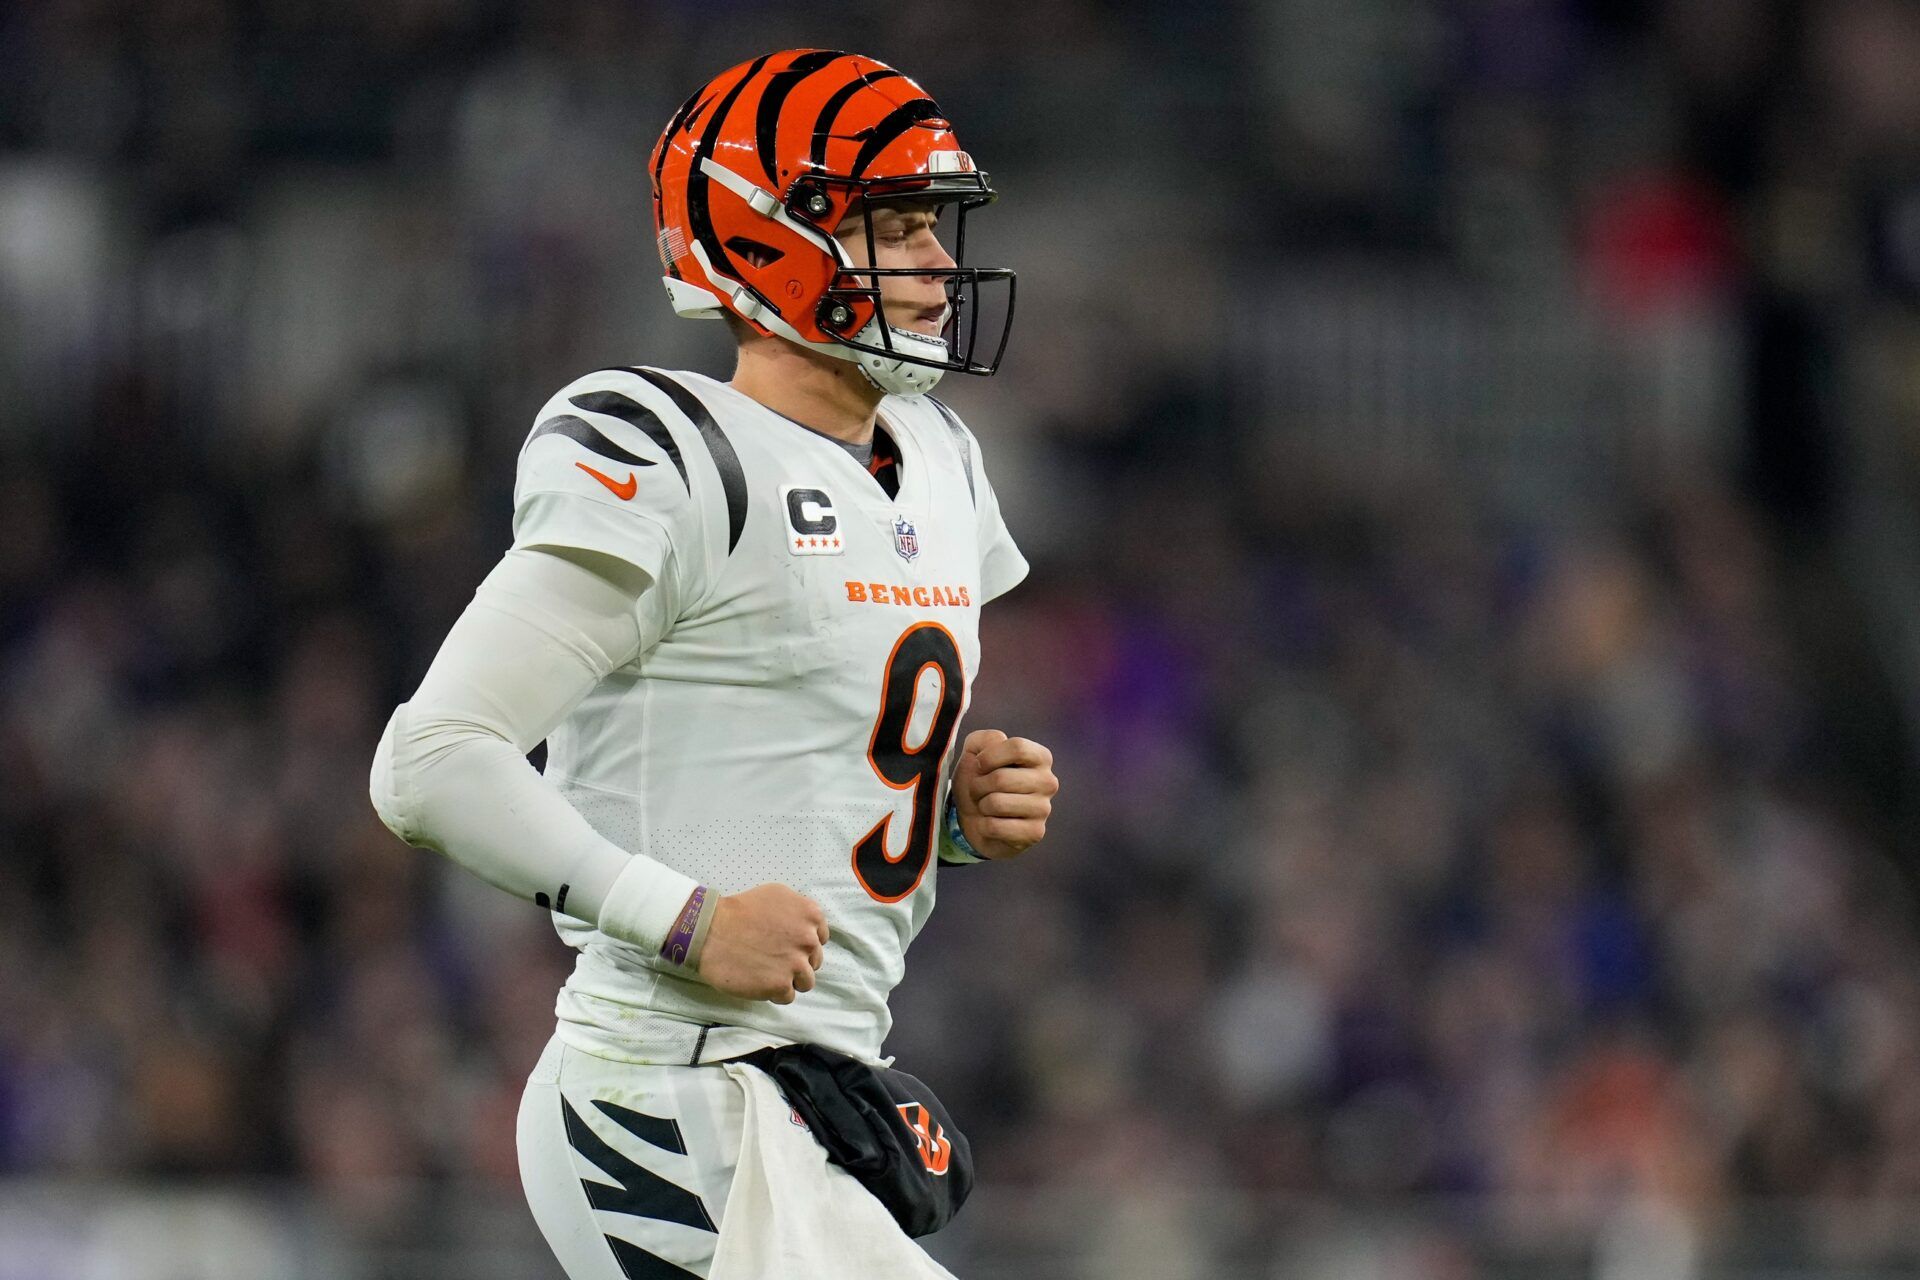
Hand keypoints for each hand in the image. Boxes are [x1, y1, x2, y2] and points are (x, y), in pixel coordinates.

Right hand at [696, 883, 828, 1003]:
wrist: (710, 931)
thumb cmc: (739, 911)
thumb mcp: (776, 894)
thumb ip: (798, 909)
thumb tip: (807, 927)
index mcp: (810, 915)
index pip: (820, 938)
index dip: (802, 944)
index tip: (786, 945)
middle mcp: (808, 939)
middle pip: (813, 961)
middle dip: (796, 962)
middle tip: (772, 958)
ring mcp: (796, 964)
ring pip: (806, 982)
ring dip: (789, 980)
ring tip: (766, 972)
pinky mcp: (781, 985)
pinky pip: (788, 996)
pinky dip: (775, 993)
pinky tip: (759, 980)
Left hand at [953, 729, 1057, 859]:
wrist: (974, 819)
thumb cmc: (980, 781)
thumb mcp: (975, 753)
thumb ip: (983, 739)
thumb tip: (999, 740)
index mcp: (1040, 757)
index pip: (1017, 747)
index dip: (989, 757)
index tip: (979, 765)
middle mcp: (1048, 782)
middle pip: (1001, 778)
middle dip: (977, 785)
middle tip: (978, 791)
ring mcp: (1044, 809)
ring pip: (996, 803)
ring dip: (981, 805)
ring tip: (985, 806)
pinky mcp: (1035, 833)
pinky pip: (995, 826)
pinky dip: (983, 826)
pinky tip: (991, 824)